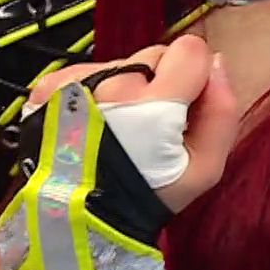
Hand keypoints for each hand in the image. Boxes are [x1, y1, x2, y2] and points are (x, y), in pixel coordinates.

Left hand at [28, 35, 237, 212]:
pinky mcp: (48, 86)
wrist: (80, 220)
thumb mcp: (205, 169)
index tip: (184, 106)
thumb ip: (222, 112)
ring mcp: (76, 82)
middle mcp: (112, 83)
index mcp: (155, 104)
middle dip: (159, 83)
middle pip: (153, 55)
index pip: (189, 50)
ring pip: (120, 64)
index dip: (193, 75)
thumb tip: (217, 62)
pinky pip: (86, 71)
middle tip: (148, 126)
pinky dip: (93, 92)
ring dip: (124, 88)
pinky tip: (91, 125)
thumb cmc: (148, 194)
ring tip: (116, 130)